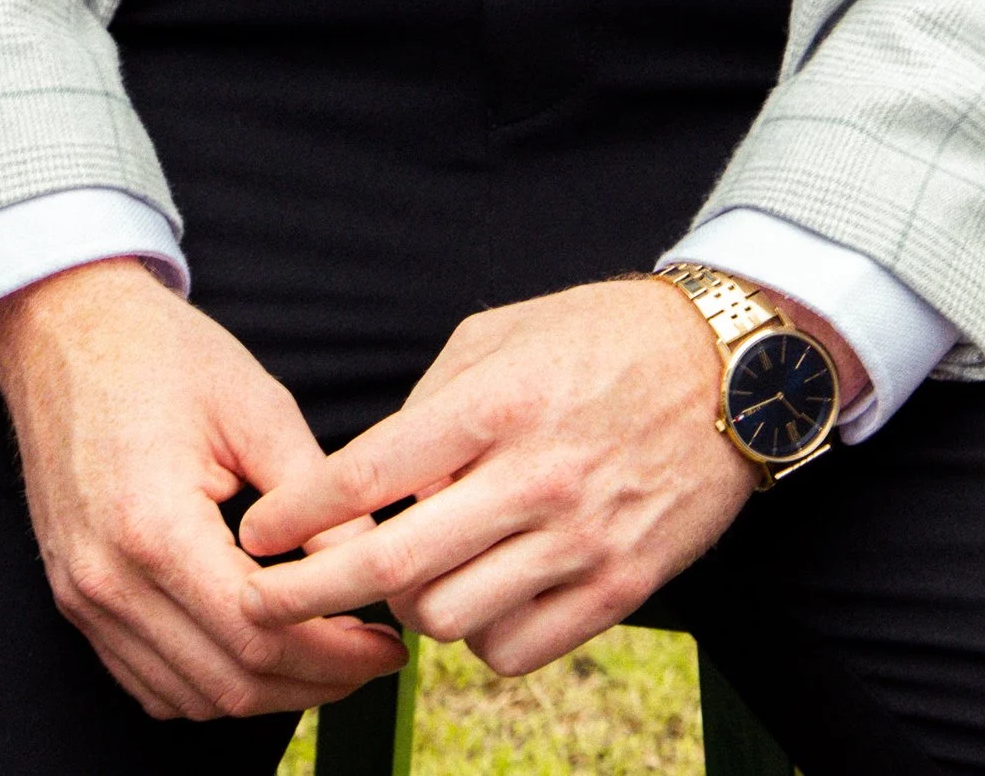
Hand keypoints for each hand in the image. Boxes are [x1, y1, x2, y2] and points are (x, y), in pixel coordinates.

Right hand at [0, 259, 406, 721]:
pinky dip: (209, 687)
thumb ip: (317, 496)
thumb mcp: (256, 405)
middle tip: (370, 661)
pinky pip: (148, 683)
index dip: (333, 652)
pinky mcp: (75, 599)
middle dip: (312, 682)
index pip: (257, 631)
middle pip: (227, 682)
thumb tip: (373, 562)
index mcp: (153, 526)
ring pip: (188, 698)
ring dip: (265, 694)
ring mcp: (83, 597)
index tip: (386, 645)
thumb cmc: (159, 354)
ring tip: (327, 658)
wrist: (65, 329)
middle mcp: (107, 579)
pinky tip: (259, 654)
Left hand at [239, 274, 841, 678]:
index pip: (368, 476)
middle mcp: (534, 477)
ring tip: (413, 577)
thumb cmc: (600, 339)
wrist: (730, 370)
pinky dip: (479, 637)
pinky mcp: (621, 588)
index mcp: (496, 405)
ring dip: (410, 610)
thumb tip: (368, 480)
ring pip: (448, 620)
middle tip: (271, 599)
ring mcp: (580, 540)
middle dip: (312, 592)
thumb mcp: (502, 334)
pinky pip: (514, 650)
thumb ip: (430, 405)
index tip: (254, 537)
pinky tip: (481, 596)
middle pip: (392, 568)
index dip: (296, 516)